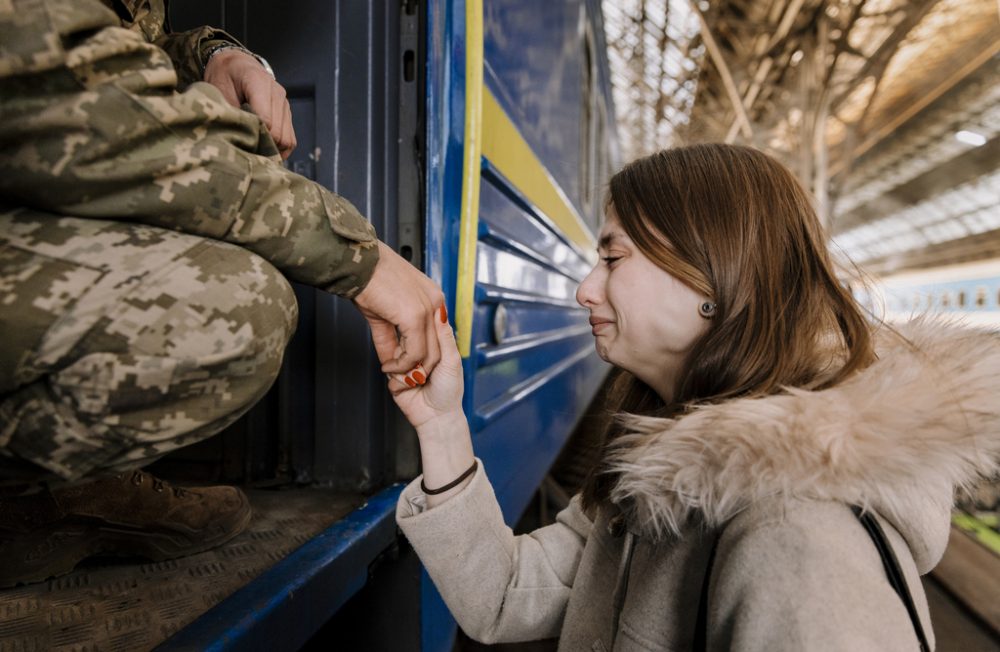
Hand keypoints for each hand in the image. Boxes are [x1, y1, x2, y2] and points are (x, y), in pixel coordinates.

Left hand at [204, 49, 296, 158]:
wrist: (237, 64)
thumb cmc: (223, 77)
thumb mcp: (218, 90)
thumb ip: (230, 113)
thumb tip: (239, 141)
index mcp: (258, 82)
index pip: (265, 120)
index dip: (253, 136)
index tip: (240, 144)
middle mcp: (277, 92)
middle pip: (278, 133)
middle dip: (263, 146)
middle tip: (245, 154)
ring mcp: (285, 103)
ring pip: (287, 140)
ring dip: (273, 150)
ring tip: (254, 154)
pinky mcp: (287, 113)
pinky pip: (290, 139)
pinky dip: (280, 150)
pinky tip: (265, 151)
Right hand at [353, 241, 445, 377]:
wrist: (357, 262)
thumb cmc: (367, 280)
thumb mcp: (384, 313)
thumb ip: (391, 338)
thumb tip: (391, 360)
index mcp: (433, 298)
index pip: (438, 337)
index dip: (423, 355)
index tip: (406, 366)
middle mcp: (436, 303)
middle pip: (437, 349)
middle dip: (418, 368)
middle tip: (398, 375)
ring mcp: (428, 309)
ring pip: (428, 355)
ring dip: (408, 370)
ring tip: (390, 371)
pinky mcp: (415, 316)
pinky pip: (414, 352)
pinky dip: (401, 365)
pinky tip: (388, 365)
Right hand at [388, 309, 463, 429]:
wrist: (437, 417)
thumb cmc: (450, 390)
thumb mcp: (452, 360)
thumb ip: (444, 336)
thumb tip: (441, 310)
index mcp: (434, 346)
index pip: (421, 328)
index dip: (418, 331)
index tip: (418, 334)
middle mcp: (418, 353)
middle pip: (404, 342)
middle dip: (410, 356)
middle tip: (423, 370)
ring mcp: (405, 366)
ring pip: (395, 357)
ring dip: (404, 371)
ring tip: (417, 382)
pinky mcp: (395, 379)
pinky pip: (390, 373)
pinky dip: (398, 382)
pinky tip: (409, 389)